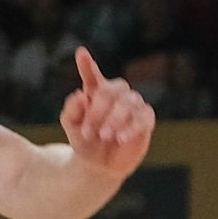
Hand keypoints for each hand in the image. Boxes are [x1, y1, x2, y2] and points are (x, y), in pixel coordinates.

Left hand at [59, 48, 154, 179]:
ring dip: (114, 119)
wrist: (98, 165)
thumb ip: (72, 110)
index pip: (92, 75)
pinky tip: (120, 138)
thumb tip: (80, 94)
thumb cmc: (85, 141)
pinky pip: (144, 116)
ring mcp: (132, 106)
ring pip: (129, 102)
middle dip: (98, 110)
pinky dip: (132, 127)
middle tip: (87, 131)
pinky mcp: (146, 120)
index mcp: (95, 92)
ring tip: (103, 136)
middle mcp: (116, 95)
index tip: (80, 53)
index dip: (87, 64)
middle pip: (112, 90)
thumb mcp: (72, 127)